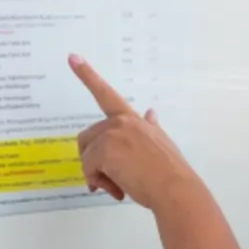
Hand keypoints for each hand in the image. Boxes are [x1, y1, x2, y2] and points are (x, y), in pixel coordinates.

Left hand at [70, 55, 200, 211]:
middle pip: (87, 139)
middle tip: (110, 180)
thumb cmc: (169, 171)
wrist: (175, 189)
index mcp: (132, 120)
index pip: (107, 94)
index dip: (87, 75)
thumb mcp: (161, 143)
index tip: (72, 57)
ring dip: (96, 174)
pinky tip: (117, 190)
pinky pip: (88, 168)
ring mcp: (112, 135)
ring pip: (87, 156)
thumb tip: (150, 113)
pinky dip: (97, 182)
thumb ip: (150, 127)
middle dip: (93, 161)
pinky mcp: (105, 151)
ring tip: (117, 187)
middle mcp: (120, 122)